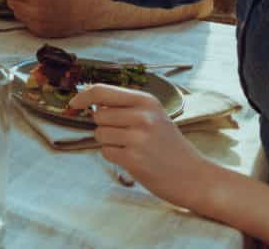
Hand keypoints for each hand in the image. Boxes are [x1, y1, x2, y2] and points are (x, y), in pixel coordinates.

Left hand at [6, 0, 99, 36]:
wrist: (85, 10)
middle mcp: (35, 10)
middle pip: (11, 2)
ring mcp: (37, 23)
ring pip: (17, 13)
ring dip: (22, 7)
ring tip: (37, 2)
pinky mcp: (40, 31)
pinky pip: (25, 23)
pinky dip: (29, 18)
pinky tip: (41, 12)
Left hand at [68, 84, 217, 208]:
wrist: (195, 177)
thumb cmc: (169, 146)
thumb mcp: (154, 116)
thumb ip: (125, 106)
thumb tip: (91, 102)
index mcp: (146, 100)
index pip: (102, 91)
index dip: (82, 96)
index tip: (72, 104)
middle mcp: (142, 116)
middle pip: (98, 116)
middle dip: (105, 127)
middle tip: (128, 136)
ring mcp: (138, 137)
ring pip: (99, 134)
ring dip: (110, 143)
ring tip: (134, 148)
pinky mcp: (134, 158)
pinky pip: (105, 152)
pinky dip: (114, 156)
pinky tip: (134, 160)